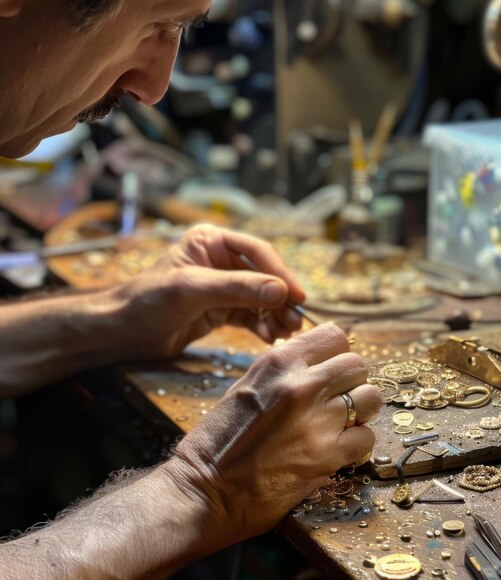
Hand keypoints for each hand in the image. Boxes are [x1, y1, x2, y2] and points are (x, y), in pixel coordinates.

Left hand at [110, 224, 306, 359]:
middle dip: (281, 299)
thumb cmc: (148, 301)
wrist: (122, 333)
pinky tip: (269, 337)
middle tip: (296, 321)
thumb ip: (237, 289)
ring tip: (286, 332)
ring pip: (261, 298)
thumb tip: (281, 292)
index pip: (257, 252)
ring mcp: (222, 286)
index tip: (297, 297)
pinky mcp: (221, 310)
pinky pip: (250, 315)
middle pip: (264, 276)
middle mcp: (220, 260)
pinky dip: (262, 326)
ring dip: (275, 315)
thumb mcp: (193, 291)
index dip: (280, 273)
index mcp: (212, 241)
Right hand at [166, 324, 380, 547]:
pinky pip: (367, 437)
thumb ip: (284, 372)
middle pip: (357, 365)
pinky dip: (357, 443)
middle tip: (337, 399)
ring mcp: (318, 420)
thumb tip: (317, 365)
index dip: (336, 353)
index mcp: (279, 362)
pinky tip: (338, 448)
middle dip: (351, 381)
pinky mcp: (327, 456)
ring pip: (371, 398)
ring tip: (341, 423)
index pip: (335, 336)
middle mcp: (303, 385)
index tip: (330, 369)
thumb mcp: (246, 387)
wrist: (205, 489)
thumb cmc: (218, 439)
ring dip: (361, 410)